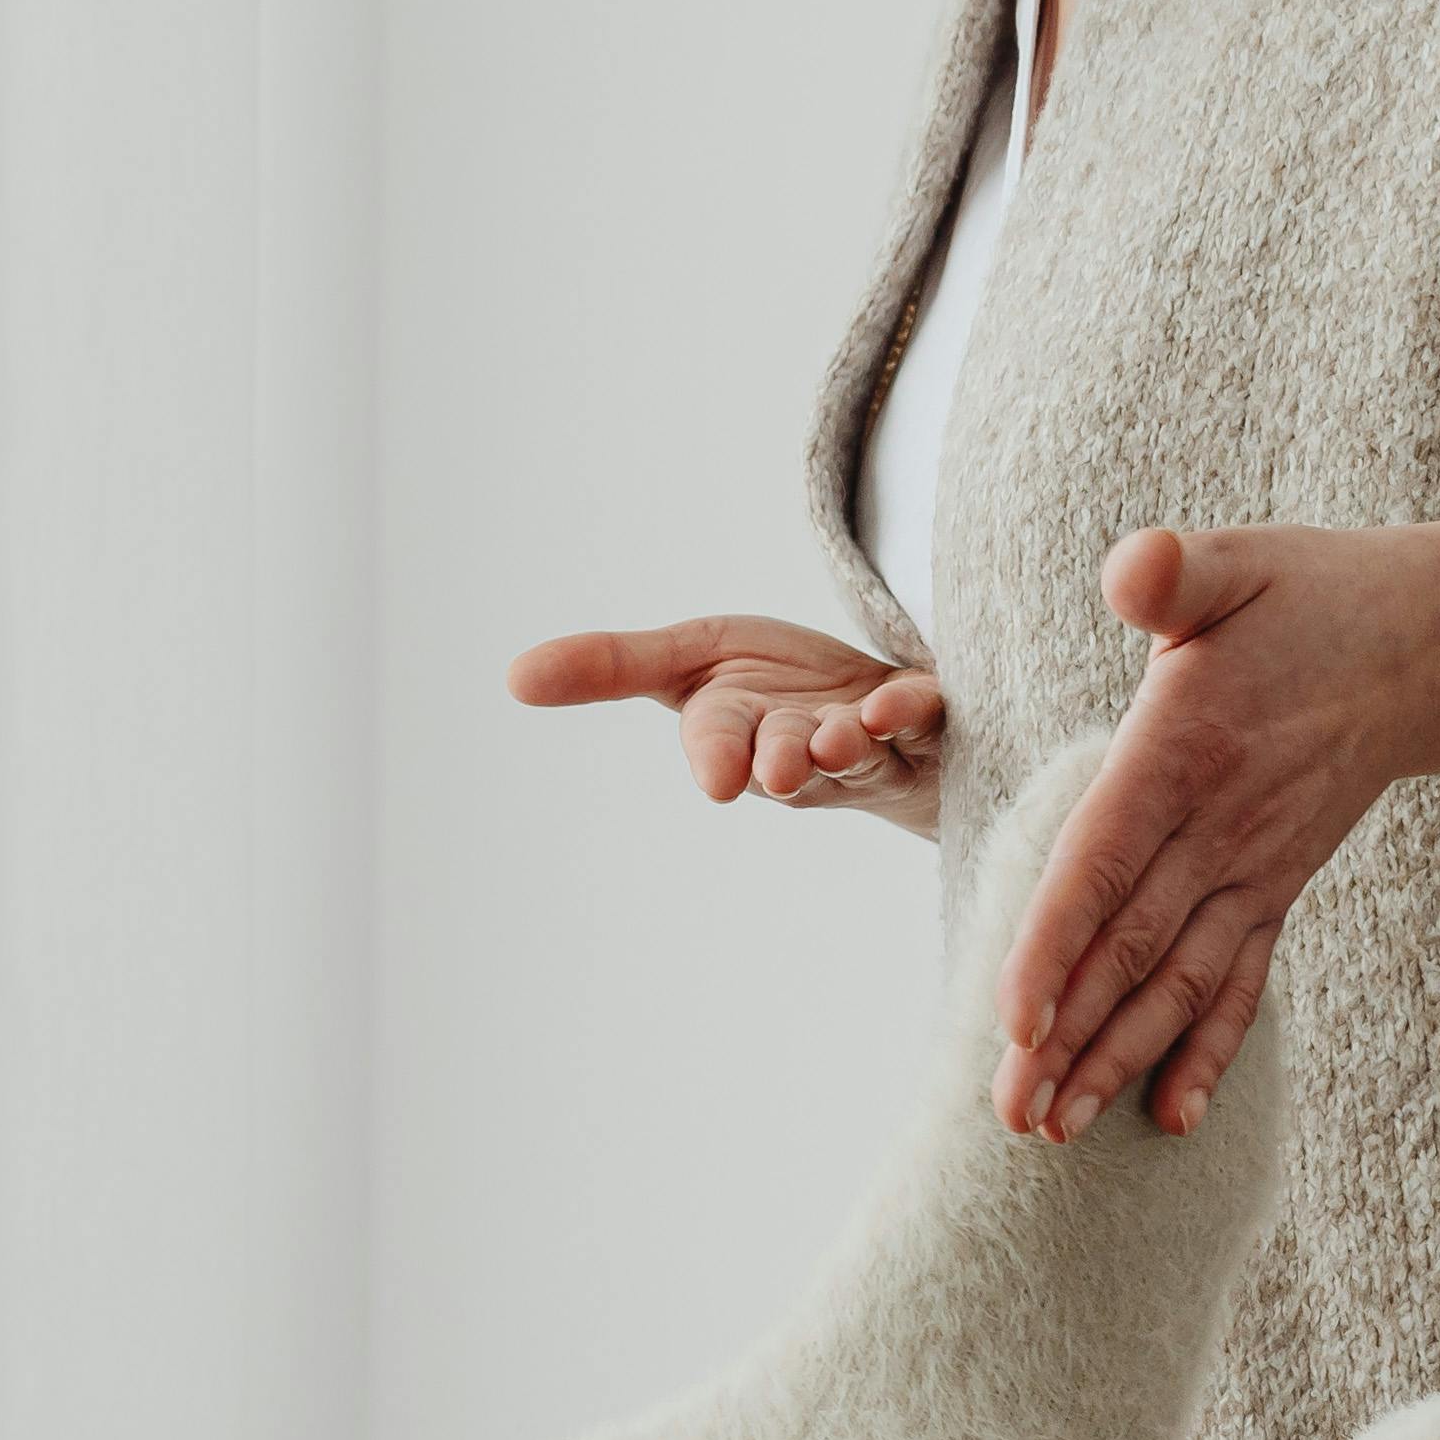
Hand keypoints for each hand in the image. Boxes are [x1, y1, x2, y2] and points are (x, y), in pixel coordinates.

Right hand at [507, 612, 948, 816]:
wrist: (882, 705)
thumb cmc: (780, 687)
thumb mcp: (691, 660)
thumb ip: (611, 666)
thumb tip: (511, 676)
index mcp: (739, 734)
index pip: (720, 742)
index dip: (719, 756)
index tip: (721, 779)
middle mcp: (801, 748)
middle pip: (790, 756)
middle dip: (786, 757)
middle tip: (785, 765)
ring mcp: (868, 744)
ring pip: (858, 752)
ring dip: (850, 743)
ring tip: (845, 734)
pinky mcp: (928, 722)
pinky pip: (925, 722)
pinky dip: (914, 710)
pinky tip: (901, 700)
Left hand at [999, 526, 1439, 1142]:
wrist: (1430, 644)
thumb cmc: (1308, 596)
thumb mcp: (1237, 564)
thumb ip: (1176, 571)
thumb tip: (1135, 571)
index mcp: (1185, 753)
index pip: (1107, 863)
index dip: (1057, 944)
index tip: (1014, 1022)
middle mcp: (1221, 829)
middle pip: (1130, 948)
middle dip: (1068, 1038)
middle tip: (1011, 1119)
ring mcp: (1254, 869)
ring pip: (1177, 982)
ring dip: (1116, 1059)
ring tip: (1056, 1133)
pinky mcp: (1276, 887)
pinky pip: (1239, 981)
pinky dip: (1207, 1050)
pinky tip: (1170, 1117)